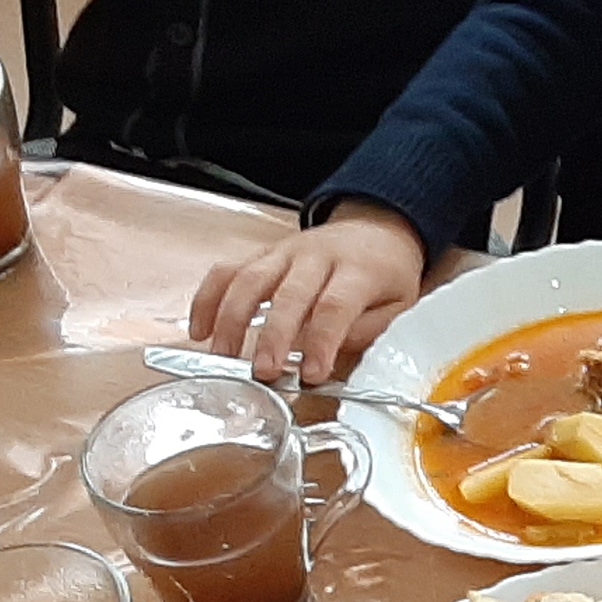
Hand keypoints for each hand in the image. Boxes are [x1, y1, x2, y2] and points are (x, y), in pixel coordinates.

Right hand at [187, 208, 428, 382]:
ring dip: (232, 319)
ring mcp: (285, 252)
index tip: (312, 374)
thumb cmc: (386, 273)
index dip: (322, 341)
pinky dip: (208, 298)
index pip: (335, 306)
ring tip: (224, 357)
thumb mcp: (401, 305)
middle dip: (273, 336)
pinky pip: (228, 271)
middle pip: (289, 294)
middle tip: (262, 372)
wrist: (376, 228)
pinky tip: (200, 330)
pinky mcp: (263, 254)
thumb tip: (331, 352)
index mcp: (358, 270)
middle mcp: (317, 256)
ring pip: (250, 278)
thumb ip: (371, 330)